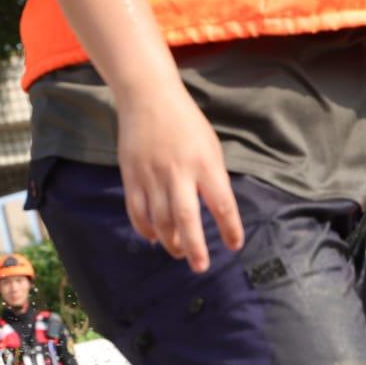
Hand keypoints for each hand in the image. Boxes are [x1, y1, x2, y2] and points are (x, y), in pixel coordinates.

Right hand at [117, 86, 242, 273]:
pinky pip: (137, 211)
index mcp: (204, 163)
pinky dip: (145, 229)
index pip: (221, 203)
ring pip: (160, 220)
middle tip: (200, 266)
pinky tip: (154, 238)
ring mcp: (152, 175)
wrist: (148, 98)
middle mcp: (178, 172)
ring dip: (170, 241)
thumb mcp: (210, 146)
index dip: (230, 228)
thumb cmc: (185, 123)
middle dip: (194, 247)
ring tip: (177, 251)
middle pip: (186, 218)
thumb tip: (213, 212)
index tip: (234, 245)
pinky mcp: (132, 176)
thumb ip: (212, 178)